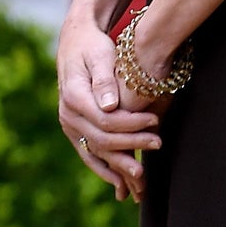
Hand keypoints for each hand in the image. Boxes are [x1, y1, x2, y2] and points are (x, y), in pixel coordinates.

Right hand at [57, 14, 160, 201]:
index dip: (132, 125)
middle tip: (158, 144)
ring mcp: (69, 124)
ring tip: (143, 178)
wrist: (75, 42)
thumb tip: (110, 105)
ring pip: (95, 152)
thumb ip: (105, 80)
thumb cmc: (92, 46)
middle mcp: (67, 114)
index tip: (155, 122)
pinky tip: (121, 184)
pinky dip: (104, 170)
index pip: (106, 121)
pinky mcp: (74, 129)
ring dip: (119, 166)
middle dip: (132, 144)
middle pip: (102, 140)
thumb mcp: (100, 55)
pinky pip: (88, 154)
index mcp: (73, 96)